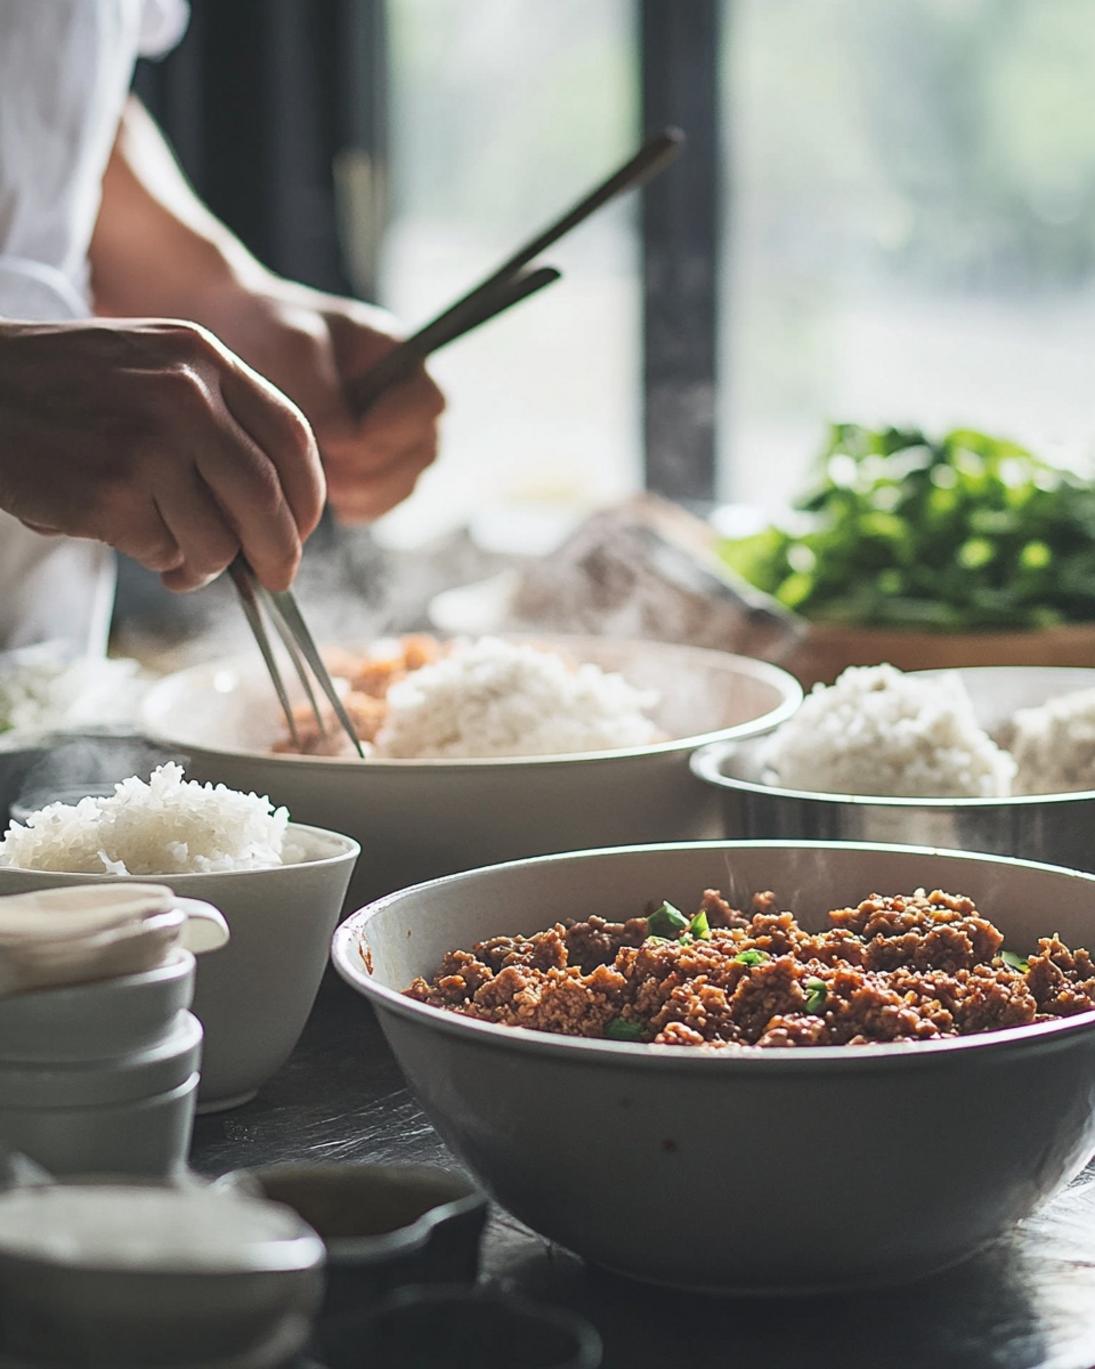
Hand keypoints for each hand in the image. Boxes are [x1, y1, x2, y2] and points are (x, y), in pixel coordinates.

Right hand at [0, 319, 324, 590]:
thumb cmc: (68, 387)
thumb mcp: (153, 366)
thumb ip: (217, 417)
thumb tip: (280, 512)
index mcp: (203, 359)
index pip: (293, 438)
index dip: (309, 496)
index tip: (302, 529)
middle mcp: (185, 396)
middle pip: (267, 500)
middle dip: (280, 553)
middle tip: (275, 578)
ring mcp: (149, 444)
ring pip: (218, 540)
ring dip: (205, 566)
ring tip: (178, 559)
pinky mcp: (111, 492)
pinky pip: (163, 550)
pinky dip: (154, 557)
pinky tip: (127, 535)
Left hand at [190, 277, 444, 522]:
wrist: (239, 337)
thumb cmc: (267, 329)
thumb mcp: (292, 348)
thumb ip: (321, 392)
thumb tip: (344, 444)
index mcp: (397, 356)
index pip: (428, 403)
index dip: (392, 431)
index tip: (338, 444)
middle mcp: (403, 397)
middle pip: (423, 449)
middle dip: (376, 470)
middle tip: (328, 474)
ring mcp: (392, 434)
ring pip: (407, 480)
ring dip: (370, 493)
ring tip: (324, 489)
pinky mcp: (370, 464)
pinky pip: (384, 498)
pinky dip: (362, 507)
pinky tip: (329, 502)